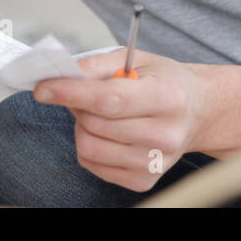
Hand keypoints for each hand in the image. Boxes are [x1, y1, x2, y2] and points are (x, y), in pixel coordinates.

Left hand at [33, 48, 210, 193]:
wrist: (198, 111)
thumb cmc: (164, 81)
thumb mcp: (137, 59)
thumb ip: (97, 65)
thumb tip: (60, 75)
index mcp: (167, 97)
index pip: (108, 99)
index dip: (70, 93)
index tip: (43, 88)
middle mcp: (166, 134)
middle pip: (96, 124)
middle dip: (76, 104)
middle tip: (83, 92)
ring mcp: (156, 162)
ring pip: (89, 147)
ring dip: (82, 126)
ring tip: (98, 112)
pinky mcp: (144, 180)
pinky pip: (93, 164)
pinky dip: (89, 145)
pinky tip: (106, 131)